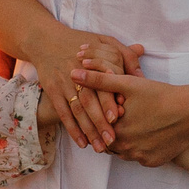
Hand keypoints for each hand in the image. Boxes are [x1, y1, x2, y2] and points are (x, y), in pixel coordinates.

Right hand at [25, 24, 142, 152]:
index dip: (108, 100)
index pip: (102, 83)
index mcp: (92, 62)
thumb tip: (141, 69)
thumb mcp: (103, 41)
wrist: (46, 40)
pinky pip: (63, 113)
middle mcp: (77, 74)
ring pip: (77, 110)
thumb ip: (124, 54)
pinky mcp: (53, 91)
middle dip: (100, 121)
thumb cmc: (81, 42)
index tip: (117, 116)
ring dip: (88, 130)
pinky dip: (72, 129)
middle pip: (89, 100)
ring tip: (101, 148)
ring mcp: (63, 83)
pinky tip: (82, 143)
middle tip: (112, 140)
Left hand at [77, 64, 188, 167]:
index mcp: (115, 131)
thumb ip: (98, 80)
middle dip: (110, 130)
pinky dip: (139, 147)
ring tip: (131, 124)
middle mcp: (125, 149)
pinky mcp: (154, 162)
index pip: (96, 128)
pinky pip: (140, 156)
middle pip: (108, 141)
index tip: (106, 108)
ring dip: (124, 140)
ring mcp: (140, 158)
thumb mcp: (127, 84)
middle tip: (119, 116)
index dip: (100, 117)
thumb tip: (73, 73)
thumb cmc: (160, 95)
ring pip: (124, 150)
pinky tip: (145, 134)